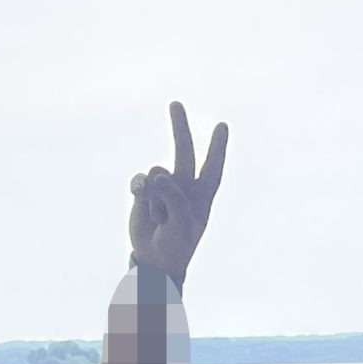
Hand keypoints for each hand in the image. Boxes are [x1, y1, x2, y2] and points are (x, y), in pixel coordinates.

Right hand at [129, 101, 228, 280]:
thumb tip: (157, 174)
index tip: (222, 126)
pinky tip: (140, 200)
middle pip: (183, 151)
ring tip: (159, 219)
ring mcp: (162, 187)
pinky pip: (140, 180)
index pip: (212, 168)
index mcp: (201, 196)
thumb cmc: (175, 245)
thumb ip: (174, 198)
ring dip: (156, 200)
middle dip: (179, 127)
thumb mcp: (181, 225)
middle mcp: (183, 186)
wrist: (153, 260)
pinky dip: (140, 191)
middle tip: (175, 103)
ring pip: (157, 174)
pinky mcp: (143, 191)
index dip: (217, 148)